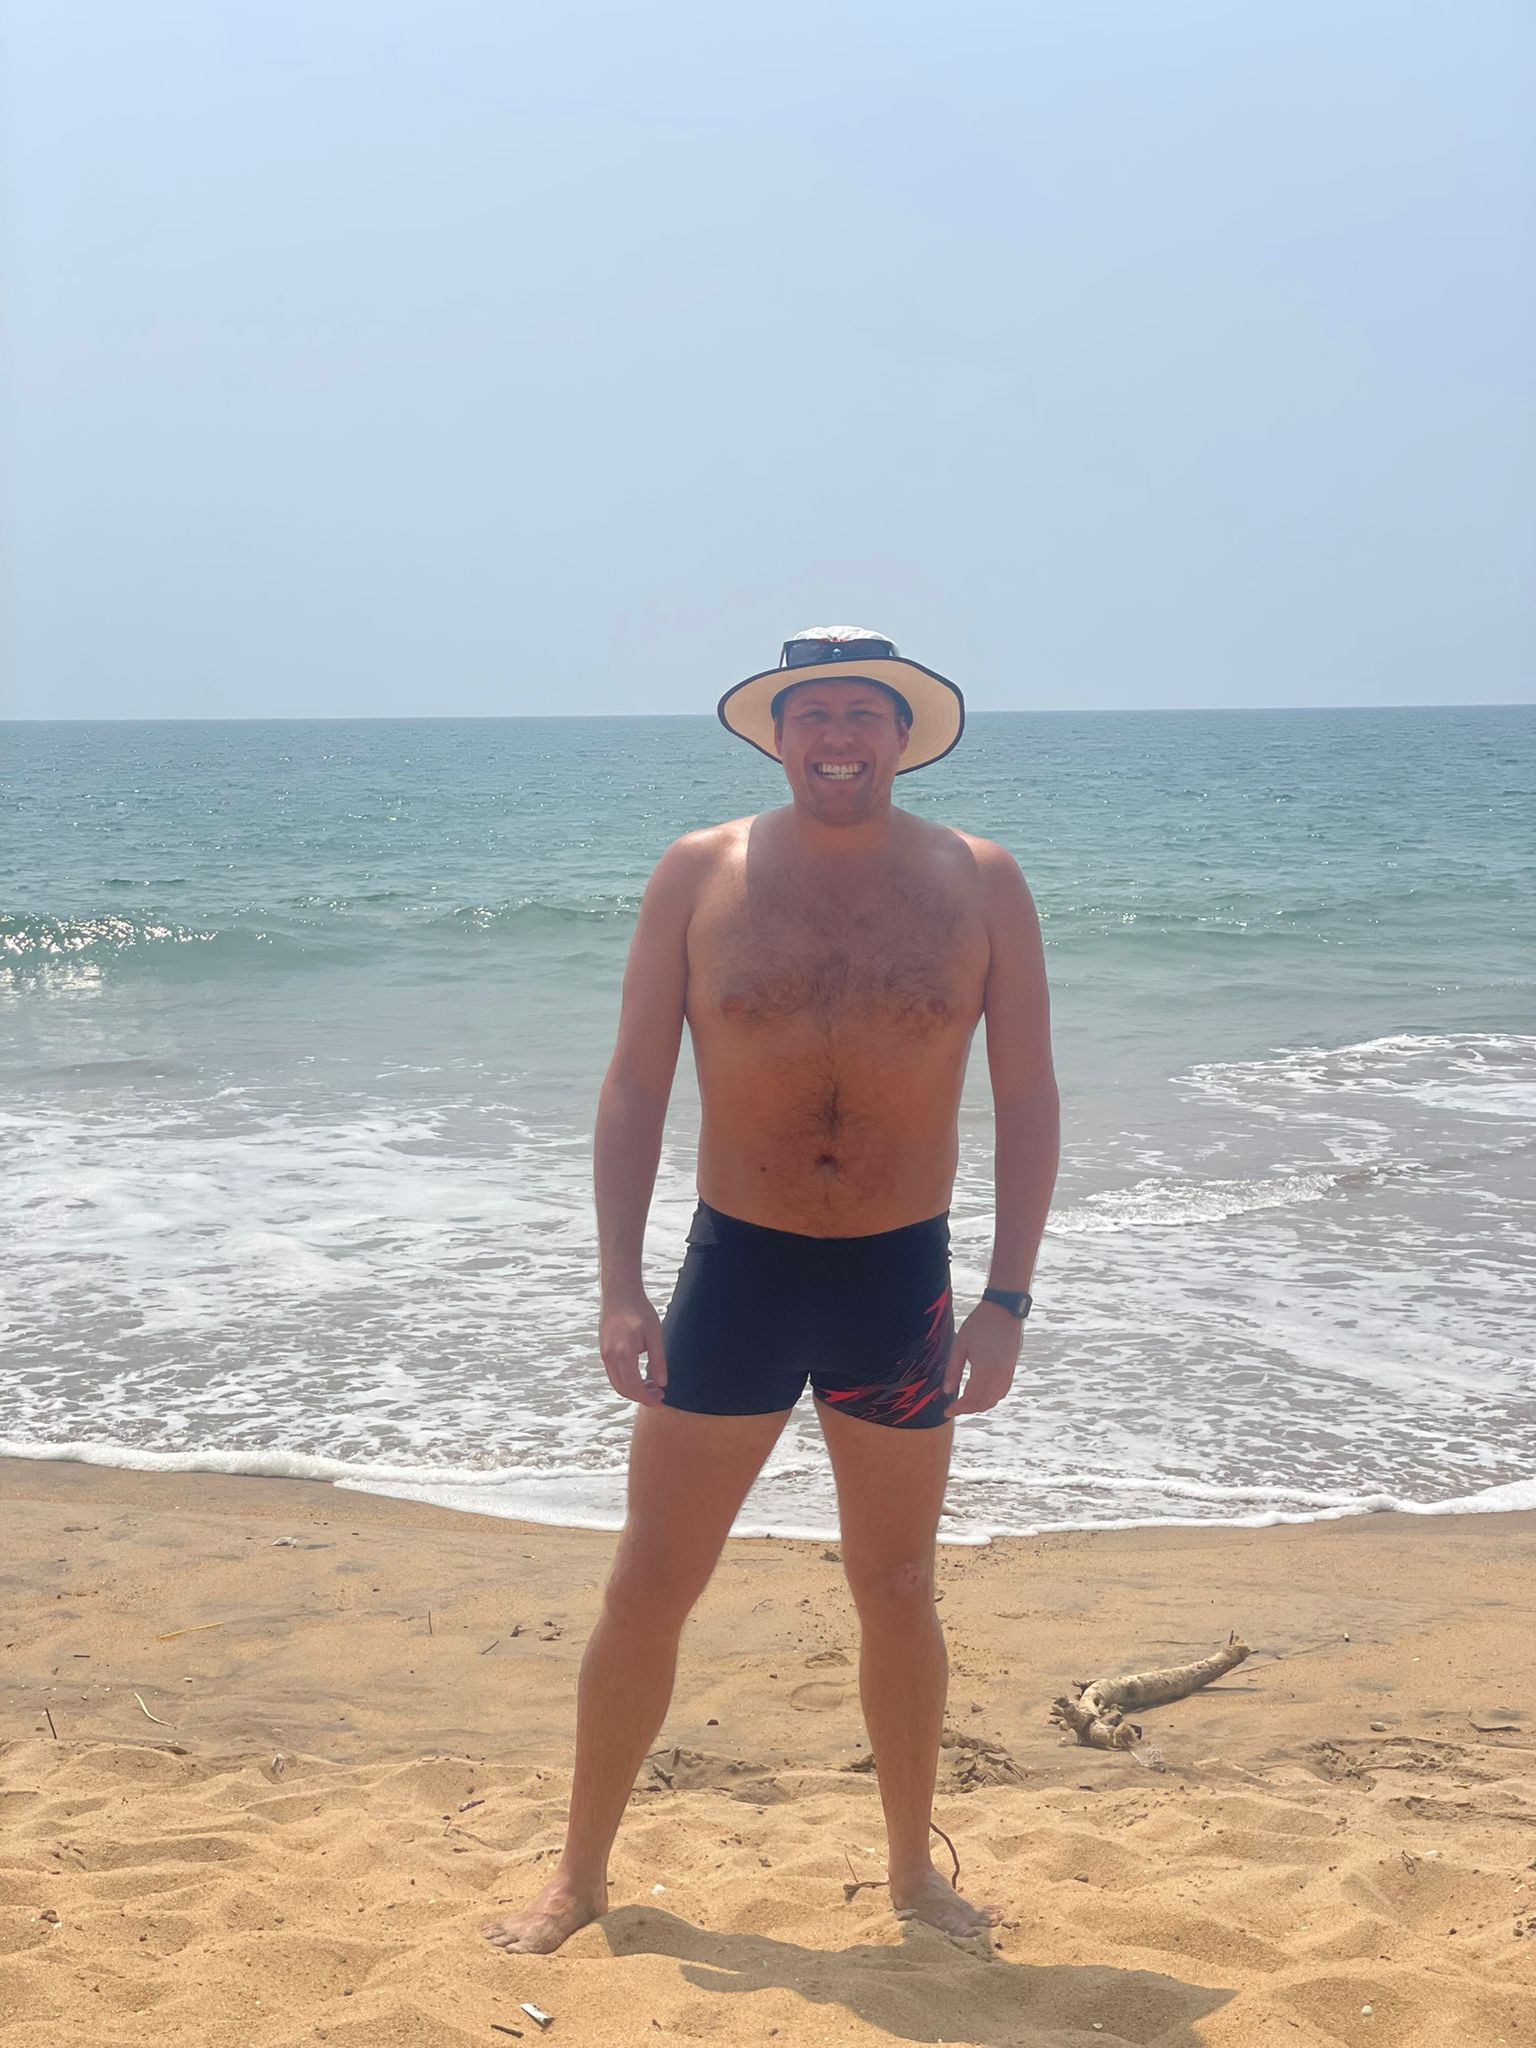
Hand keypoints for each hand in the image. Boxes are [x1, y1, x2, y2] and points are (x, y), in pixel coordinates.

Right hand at [599, 1293, 668, 1405]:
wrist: (619, 1293)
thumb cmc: (639, 1310)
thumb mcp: (654, 1334)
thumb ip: (658, 1360)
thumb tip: (662, 1383)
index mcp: (623, 1354)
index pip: (634, 1387)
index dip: (647, 1398)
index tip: (660, 1400)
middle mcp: (610, 1357)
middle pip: (624, 1389)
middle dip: (642, 1396)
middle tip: (659, 1393)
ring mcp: (604, 1355)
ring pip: (617, 1383)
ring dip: (634, 1390)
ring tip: (652, 1385)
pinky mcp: (604, 1351)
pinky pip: (614, 1374)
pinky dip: (626, 1381)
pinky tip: (640, 1376)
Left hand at [942, 1301, 1023, 1416]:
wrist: (1004, 1310)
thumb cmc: (979, 1324)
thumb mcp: (960, 1345)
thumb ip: (953, 1370)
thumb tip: (947, 1392)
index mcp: (985, 1370)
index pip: (971, 1399)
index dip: (958, 1408)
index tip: (947, 1411)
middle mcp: (999, 1375)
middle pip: (983, 1403)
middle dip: (967, 1409)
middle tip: (953, 1408)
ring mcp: (1008, 1373)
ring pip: (994, 1400)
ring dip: (979, 1405)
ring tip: (964, 1403)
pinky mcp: (1011, 1369)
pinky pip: (1002, 1392)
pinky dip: (991, 1398)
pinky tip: (980, 1395)